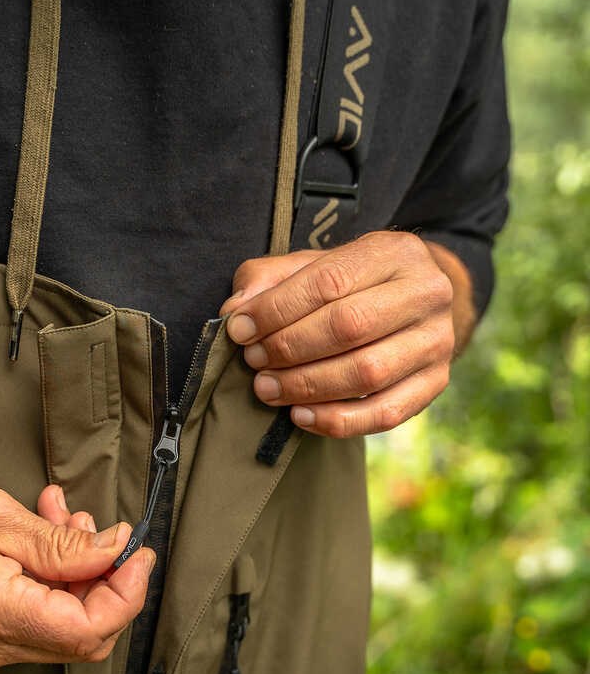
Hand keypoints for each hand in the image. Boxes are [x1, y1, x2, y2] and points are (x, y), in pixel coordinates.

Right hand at [0, 470, 153, 669]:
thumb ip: (62, 544)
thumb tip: (114, 551)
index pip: (88, 630)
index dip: (126, 594)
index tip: (138, 552)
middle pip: (83, 637)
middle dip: (107, 583)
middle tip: (106, 530)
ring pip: (61, 627)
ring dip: (79, 575)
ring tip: (64, 515)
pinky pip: (35, 619)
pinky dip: (52, 581)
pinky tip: (44, 534)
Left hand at [219, 232, 465, 437]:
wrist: (413, 303)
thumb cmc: (350, 285)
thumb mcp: (311, 266)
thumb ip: (268, 280)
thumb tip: (235, 310)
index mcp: (394, 252)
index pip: (328, 282)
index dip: (276, 310)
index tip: (240, 330)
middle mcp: (427, 292)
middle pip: (348, 326)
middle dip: (289, 349)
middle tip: (253, 361)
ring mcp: (438, 341)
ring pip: (366, 373)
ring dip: (306, 386)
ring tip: (267, 388)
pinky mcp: (436, 383)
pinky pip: (384, 413)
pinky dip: (336, 421)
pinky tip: (300, 416)